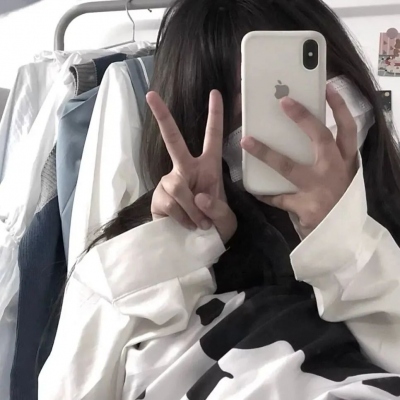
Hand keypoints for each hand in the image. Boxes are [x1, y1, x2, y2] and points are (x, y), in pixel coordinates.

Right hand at [147, 90, 236, 243]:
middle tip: (151, 95)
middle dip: (163, 117)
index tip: (215, 92)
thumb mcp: (226, 218)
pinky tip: (186, 224)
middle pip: (173, 140)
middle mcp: (186, 169)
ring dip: (191, 210)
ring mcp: (170, 182)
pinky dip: (182, 218)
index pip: (212, 138)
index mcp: (208, 167)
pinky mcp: (158, 198)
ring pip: (177, 186)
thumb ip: (217, 208)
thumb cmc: (217, 225)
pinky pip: (169, 203)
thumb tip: (197, 196)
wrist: (200, 245)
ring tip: (199, 224)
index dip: (214, 116)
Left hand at [241, 84, 357, 237]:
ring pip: (288, 166)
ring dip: (265, 152)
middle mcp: (336, 171)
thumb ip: (328, 158)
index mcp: (346, 161)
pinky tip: (252, 188)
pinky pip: (278, 198)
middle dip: (303, 118)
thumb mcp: (339, 176)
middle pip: (321, 138)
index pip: (347, 128)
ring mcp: (320, 189)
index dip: (338, 107)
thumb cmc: (337, 200)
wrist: (343, 237)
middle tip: (284, 101)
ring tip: (246, 140)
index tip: (327, 87)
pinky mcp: (306, 207)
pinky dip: (264, 193)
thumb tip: (303, 135)